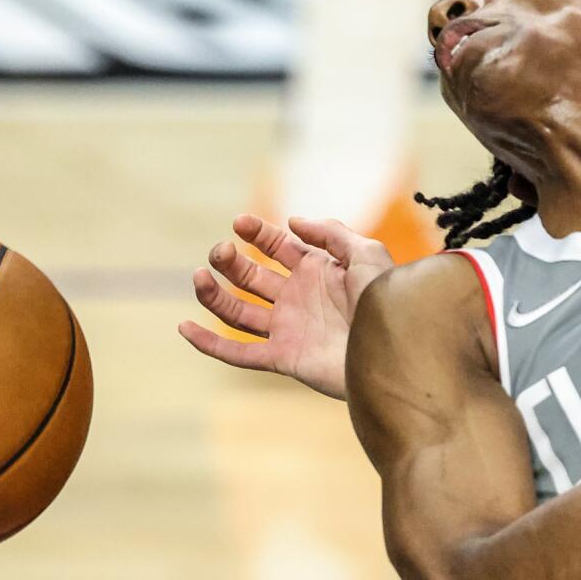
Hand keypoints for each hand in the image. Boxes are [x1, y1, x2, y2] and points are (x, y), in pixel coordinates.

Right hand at [179, 213, 393, 399]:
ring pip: (238, 311)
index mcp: (317, 270)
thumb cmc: (388, 300)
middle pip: (251, 276)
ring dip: (213, 295)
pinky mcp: (283, 357)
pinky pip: (239, 352)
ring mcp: (288, 328)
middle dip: (230, 261)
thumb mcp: (366, 253)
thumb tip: (292, 222)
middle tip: (220, 251)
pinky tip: (185, 327)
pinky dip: (210, 343)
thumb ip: (331, 233)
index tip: (239, 223)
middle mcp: (297, 298)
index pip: (277, 247)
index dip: (256, 233)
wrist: (395, 348)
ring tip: (199, 276)